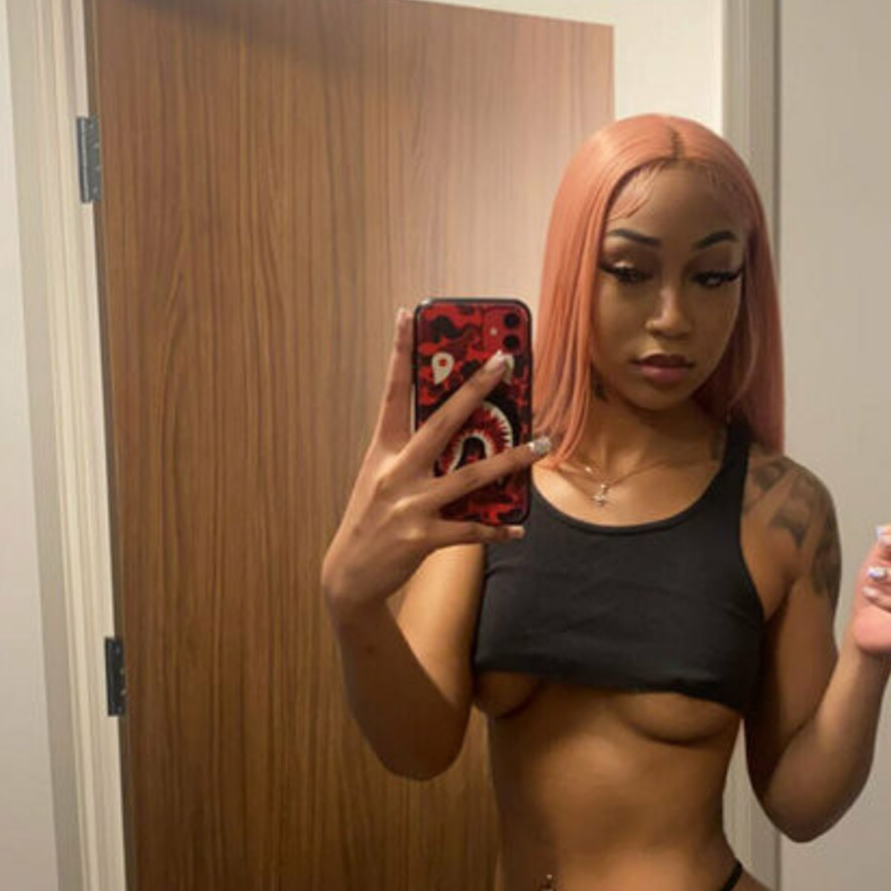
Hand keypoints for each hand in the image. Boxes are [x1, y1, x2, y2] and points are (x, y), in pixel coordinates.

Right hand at [320, 308, 541, 617]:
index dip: (397, 352)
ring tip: (542, 444)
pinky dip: (496, 529)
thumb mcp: (382, 478)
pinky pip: (469, 529)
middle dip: (475, 388)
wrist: (348, 575)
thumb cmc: (372, 519)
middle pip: (442, 422)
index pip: (392, 392)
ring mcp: (409, 504)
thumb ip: (412, 454)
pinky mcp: (421, 537)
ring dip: (511, 459)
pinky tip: (518, 528)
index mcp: (383, 450)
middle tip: (504, 361)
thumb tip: (458, 432)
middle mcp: (396, 471)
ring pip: (470, 475)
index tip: (407, 315)